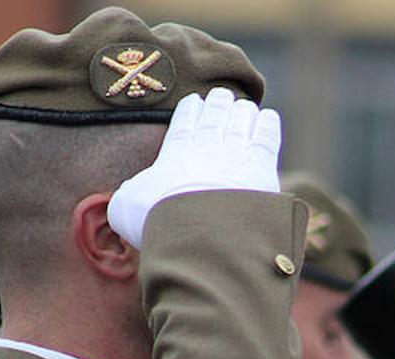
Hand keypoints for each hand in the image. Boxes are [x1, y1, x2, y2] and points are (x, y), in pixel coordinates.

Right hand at [108, 87, 281, 246]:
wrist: (199, 227)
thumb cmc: (158, 217)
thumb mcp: (126, 206)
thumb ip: (128, 194)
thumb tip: (130, 193)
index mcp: (175, 151)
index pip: (184, 122)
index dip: (190, 110)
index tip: (194, 101)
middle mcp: (206, 145)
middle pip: (215, 117)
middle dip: (218, 104)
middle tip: (221, 95)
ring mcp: (235, 152)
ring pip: (241, 121)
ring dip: (242, 112)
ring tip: (244, 106)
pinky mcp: (262, 166)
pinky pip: (266, 136)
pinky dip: (267, 124)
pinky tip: (268, 118)